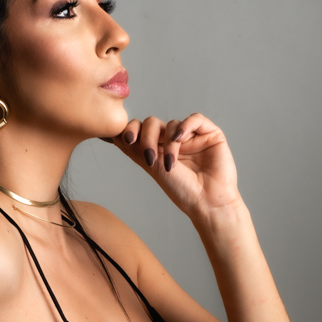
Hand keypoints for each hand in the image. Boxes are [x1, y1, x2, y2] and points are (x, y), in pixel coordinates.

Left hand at [109, 113, 239, 219]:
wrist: (206, 202)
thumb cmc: (182, 191)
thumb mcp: (153, 168)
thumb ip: (135, 149)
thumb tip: (111, 135)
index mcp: (158, 148)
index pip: (141, 130)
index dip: (132, 130)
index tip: (126, 140)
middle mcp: (173, 141)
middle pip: (153, 124)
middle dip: (147, 137)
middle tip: (149, 155)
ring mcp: (192, 137)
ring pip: (172, 124)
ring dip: (168, 142)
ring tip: (170, 163)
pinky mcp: (210, 134)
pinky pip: (195, 119)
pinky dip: (185, 126)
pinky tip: (180, 138)